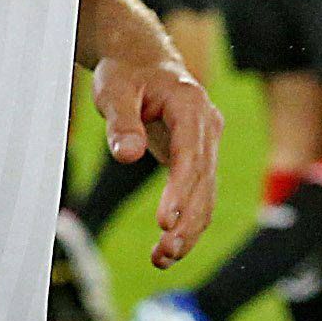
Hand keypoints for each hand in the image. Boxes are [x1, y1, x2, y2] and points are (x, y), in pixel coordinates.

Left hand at [89, 42, 222, 270]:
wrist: (143, 61)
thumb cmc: (125, 73)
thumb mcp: (113, 89)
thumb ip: (120, 121)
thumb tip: (126, 155)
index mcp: (190, 105)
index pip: (190, 154)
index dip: (180, 190)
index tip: (164, 221)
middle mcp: (208, 126)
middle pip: (204, 181)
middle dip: (186, 220)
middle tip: (163, 252)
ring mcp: (208, 144)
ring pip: (207, 195)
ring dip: (189, 230)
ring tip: (162, 259)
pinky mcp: (200, 160)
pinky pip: (199, 196)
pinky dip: (187, 223)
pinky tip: (167, 250)